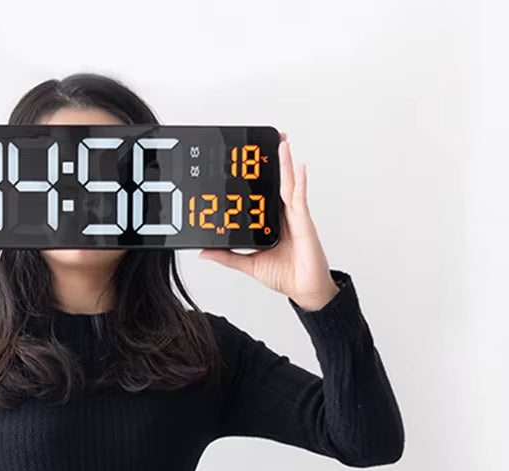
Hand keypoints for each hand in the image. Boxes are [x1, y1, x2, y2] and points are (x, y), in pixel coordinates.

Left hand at [199, 134, 338, 309]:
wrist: (304, 289)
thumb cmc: (283, 276)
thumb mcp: (248, 264)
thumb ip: (227, 256)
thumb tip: (204, 252)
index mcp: (268, 223)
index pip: (259, 197)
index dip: (253, 180)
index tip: (244, 164)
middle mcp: (281, 215)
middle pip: (275, 184)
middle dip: (272, 163)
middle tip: (265, 142)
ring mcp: (293, 216)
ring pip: (286, 185)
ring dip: (284, 164)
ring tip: (280, 145)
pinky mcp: (303, 222)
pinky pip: (299, 198)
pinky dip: (299, 182)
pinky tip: (297, 168)